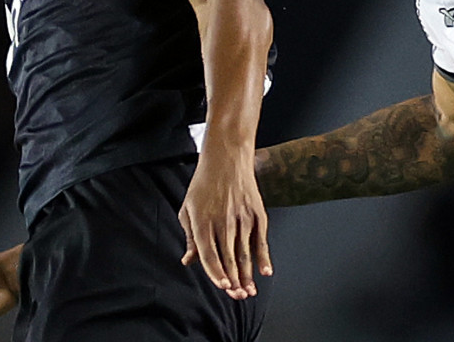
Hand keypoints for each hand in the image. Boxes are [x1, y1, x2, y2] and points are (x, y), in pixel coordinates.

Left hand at [179, 147, 273, 298]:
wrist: (226, 156)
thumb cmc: (204, 184)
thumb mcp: (188, 209)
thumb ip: (189, 238)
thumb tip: (188, 262)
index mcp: (202, 221)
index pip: (209, 254)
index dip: (216, 273)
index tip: (222, 286)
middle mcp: (223, 220)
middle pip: (229, 257)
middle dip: (234, 281)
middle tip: (238, 296)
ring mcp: (242, 216)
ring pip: (245, 252)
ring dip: (247, 274)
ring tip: (249, 291)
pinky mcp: (256, 212)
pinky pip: (261, 239)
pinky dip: (264, 256)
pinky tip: (265, 271)